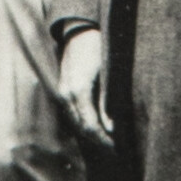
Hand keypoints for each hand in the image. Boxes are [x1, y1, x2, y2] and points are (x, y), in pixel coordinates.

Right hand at [58, 27, 111, 143]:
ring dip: (92, 135)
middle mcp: (67, 94)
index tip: (118, 147)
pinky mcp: (64, 91)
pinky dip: (85, 124)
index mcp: (79, 91)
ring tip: (109, 142)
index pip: (90, 126)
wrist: (80, 30)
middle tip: (117, 150)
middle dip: (99, 141)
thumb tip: (111, 126)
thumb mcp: (108, 72)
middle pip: (82, 128)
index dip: (104, 140)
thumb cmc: (99, 47)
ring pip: (76, 123)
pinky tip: (98, 128)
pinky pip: (73, 114)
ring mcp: (63, 93)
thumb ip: (107, 100)